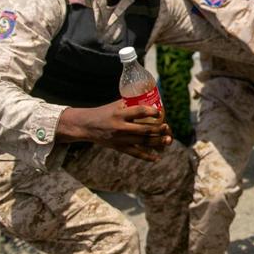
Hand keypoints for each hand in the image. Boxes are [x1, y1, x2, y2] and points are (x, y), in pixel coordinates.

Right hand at [57, 102, 171, 161]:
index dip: (151, 112)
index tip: (159, 112)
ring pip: (142, 142)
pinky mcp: (119, 147)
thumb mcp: (115, 105)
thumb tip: (149, 96)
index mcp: (119, 114)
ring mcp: (120, 139)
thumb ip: (131, 102)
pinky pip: (135, 153)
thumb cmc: (103, 112)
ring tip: (168, 140)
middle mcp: (120, 127)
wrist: (86, 126)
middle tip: (167, 126)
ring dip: (157, 142)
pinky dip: (147, 156)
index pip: (139, 111)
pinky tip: (157, 157)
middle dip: (158, 129)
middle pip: (144, 129)